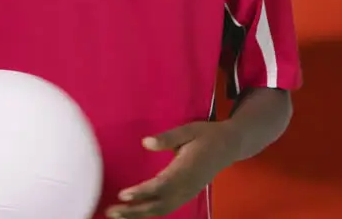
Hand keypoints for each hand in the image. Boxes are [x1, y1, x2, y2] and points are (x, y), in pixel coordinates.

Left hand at [104, 121, 240, 217]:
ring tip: (116, 215)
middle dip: (135, 211)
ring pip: (163, 210)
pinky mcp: (186, 195)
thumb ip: (168, 137)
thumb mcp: (189, 130)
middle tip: (111, 211)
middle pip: (160, 204)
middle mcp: (187, 186)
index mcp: (187, 170)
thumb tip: (146, 143)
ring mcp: (188, 193)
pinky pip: (167, 208)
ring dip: (139, 215)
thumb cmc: (206, 135)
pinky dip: (149, 213)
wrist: (230, 146)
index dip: (143, 192)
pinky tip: (133, 213)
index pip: (162, 185)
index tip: (123, 195)